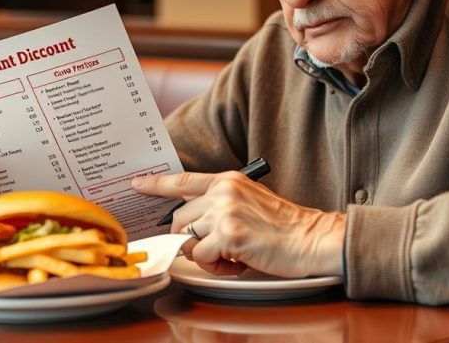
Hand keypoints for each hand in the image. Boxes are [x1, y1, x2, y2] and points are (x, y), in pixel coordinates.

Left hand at [131, 171, 344, 277]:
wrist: (311, 238)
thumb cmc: (285, 226)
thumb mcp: (250, 201)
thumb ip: (220, 204)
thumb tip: (190, 225)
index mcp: (227, 180)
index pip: (183, 180)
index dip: (156, 184)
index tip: (137, 184)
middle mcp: (222, 192)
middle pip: (179, 220)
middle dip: (190, 240)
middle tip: (219, 249)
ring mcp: (224, 212)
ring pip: (187, 240)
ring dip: (205, 255)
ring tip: (233, 256)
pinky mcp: (228, 234)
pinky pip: (201, 257)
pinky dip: (216, 266)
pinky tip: (238, 262)